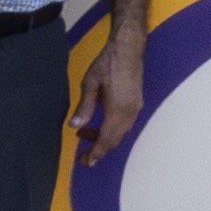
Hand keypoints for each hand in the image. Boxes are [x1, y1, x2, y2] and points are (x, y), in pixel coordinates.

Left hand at [69, 31, 148, 177]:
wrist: (128, 48)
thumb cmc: (108, 63)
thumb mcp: (90, 84)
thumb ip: (84, 107)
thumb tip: (75, 126)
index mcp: (117, 110)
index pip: (106, 140)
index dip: (94, 154)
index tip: (84, 161)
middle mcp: (129, 113)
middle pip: (114, 141)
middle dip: (98, 150)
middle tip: (82, 154)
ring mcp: (135, 108)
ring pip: (120, 134)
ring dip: (104, 138)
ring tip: (85, 132)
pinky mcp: (136, 103)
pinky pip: (124, 125)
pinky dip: (111, 130)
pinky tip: (100, 122)